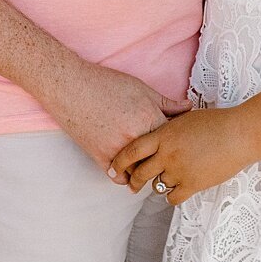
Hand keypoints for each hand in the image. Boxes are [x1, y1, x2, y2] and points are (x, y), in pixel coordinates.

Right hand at [34, 60, 191, 178]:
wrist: (71, 87)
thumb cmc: (106, 84)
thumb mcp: (141, 88)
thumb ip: (166, 102)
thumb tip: (188, 108)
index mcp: (149, 118)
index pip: (173, 138)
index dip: (178, 141)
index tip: (180, 144)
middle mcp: (135, 137)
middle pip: (159, 159)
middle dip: (166, 161)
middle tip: (171, 162)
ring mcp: (117, 150)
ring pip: (140, 172)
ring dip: (146, 172)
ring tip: (152, 171)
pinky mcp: (100, 157)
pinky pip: (118, 177)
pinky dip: (126, 177)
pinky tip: (131, 172)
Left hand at [109, 106, 254, 205]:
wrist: (239, 134)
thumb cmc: (216, 122)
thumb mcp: (186, 118)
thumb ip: (168, 126)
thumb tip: (156, 127)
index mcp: (164, 135)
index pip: (132, 150)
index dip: (120, 161)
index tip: (114, 168)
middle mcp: (167, 154)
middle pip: (140, 172)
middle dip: (133, 180)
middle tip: (131, 184)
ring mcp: (179, 171)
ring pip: (157, 185)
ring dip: (157, 185)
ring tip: (161, 182)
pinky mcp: (192, 184)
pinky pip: (172, 197)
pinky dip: (171, 195)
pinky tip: (175, 190)